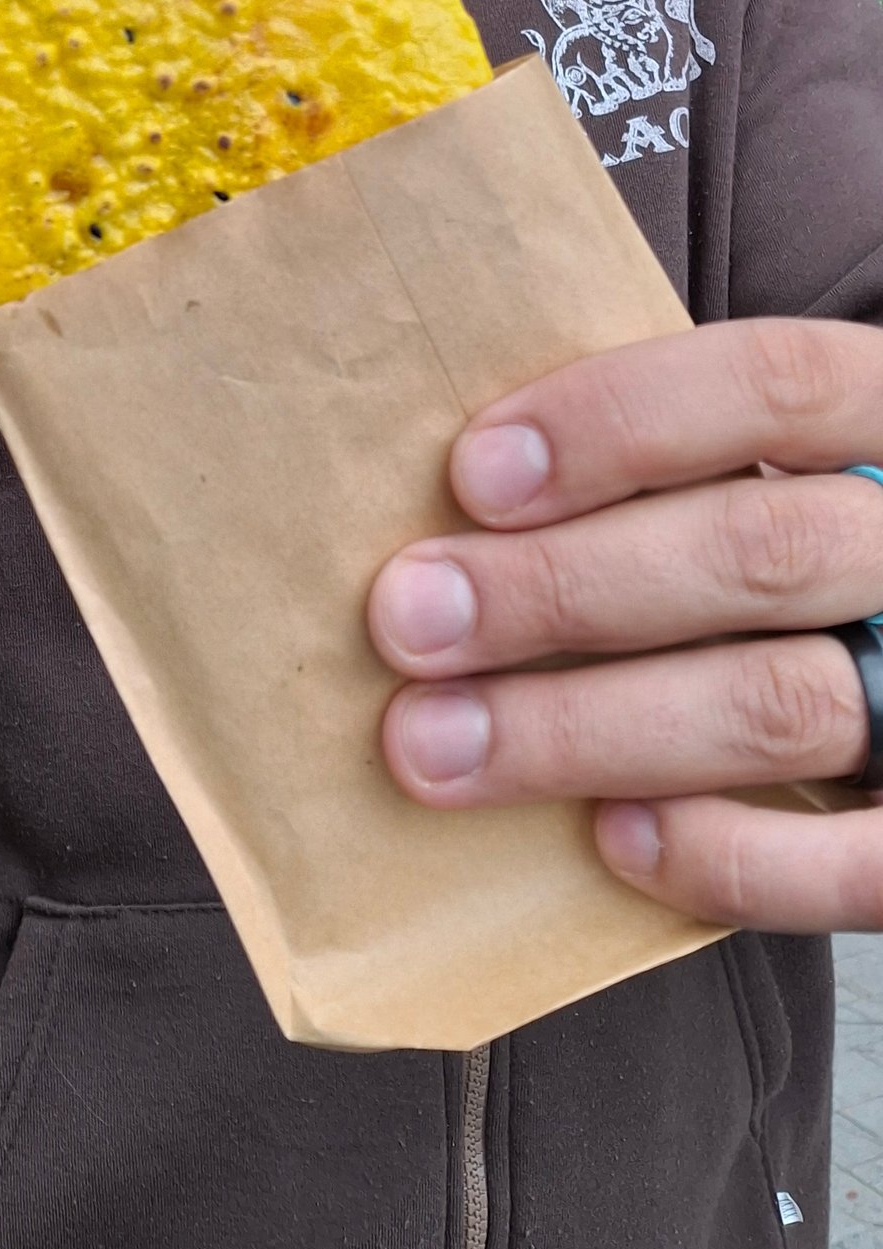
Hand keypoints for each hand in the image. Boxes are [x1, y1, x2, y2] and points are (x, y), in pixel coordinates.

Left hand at [367, 318, 882, 932]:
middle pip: (762, 550)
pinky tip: (609, 839)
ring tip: (435, 744)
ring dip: (585, 728)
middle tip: (410, 619)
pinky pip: (854, 863)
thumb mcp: (747, 471)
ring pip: (784, 704)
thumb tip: (451, 503)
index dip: (623, 421)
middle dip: (562, 587)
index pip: (778, 386)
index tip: (474, 476)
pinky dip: (726, 853)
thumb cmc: (770, 559)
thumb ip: (650, 470)